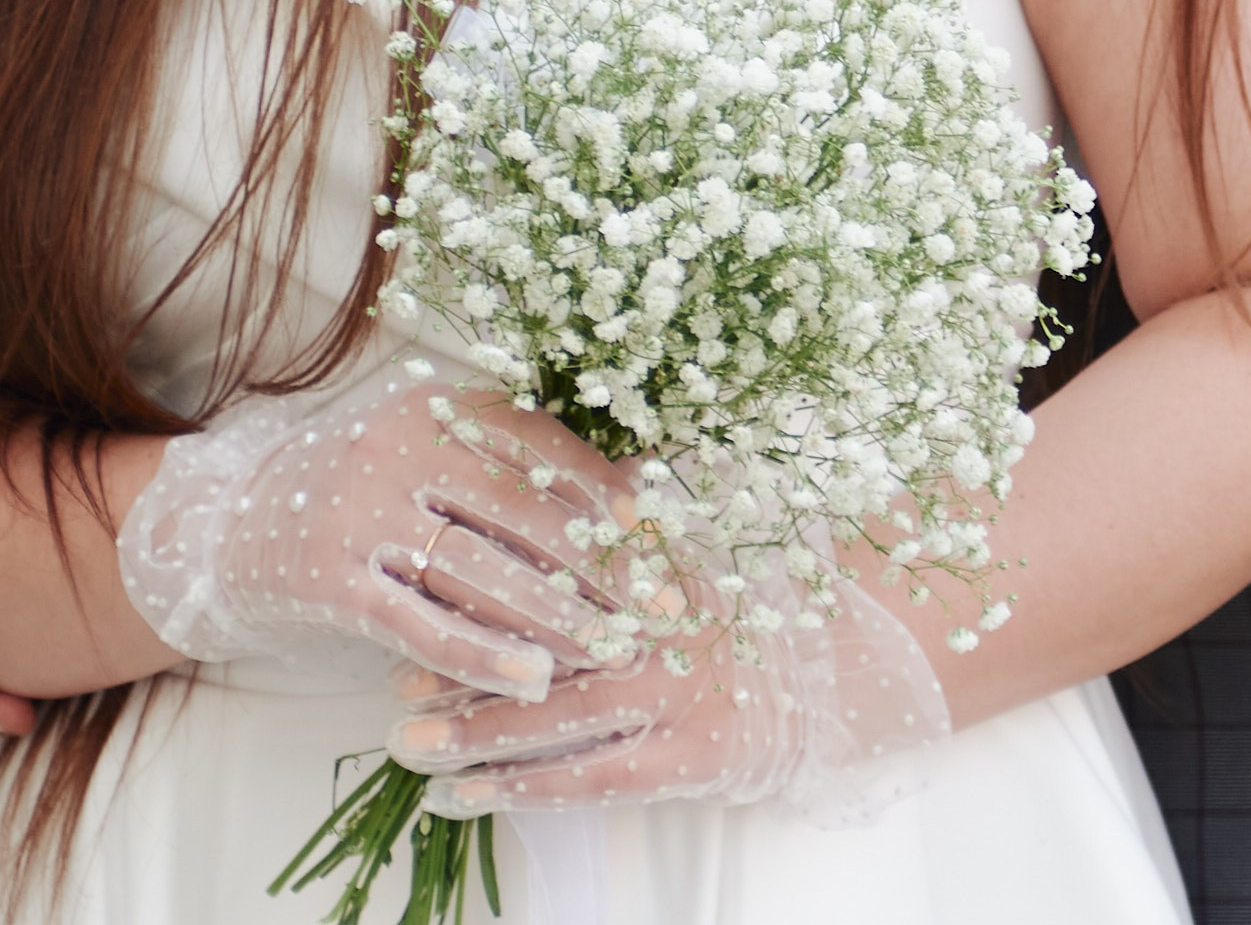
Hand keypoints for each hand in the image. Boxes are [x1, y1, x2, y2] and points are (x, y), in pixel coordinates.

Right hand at [116, 364, 649, 703]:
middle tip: (656, 603)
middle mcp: (400, 446)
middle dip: (597, 561)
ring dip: (551, 615)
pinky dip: (480, 653)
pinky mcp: (330, 578)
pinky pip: (419, 623)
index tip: (656, 530)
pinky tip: (530, 677)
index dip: (600, 487)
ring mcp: (362, 512)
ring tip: (612, 649)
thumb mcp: (429, 449)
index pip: (537, 444)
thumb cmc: (360, 487)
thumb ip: (513, 461)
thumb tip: (635, 480)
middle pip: (521, 508)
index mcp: (433, 404)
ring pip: (477, 569)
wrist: (229, 522)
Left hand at [383, 538, 948, 826]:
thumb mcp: (716, 515)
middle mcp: (656, 630)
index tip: (425, 580)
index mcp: (658, 561)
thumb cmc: (774, 581)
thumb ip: (647, 489)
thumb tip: (581, 455)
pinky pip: (587, 778)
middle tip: (392, 682)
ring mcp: (669, 698)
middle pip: (537, 650)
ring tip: (406, 745)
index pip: (554, 568)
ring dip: (472, 736)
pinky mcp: (683, 759)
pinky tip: (469, 796)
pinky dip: (524, 787)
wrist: (859, 654)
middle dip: (461, 668)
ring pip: (550, 721)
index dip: (487, 577)